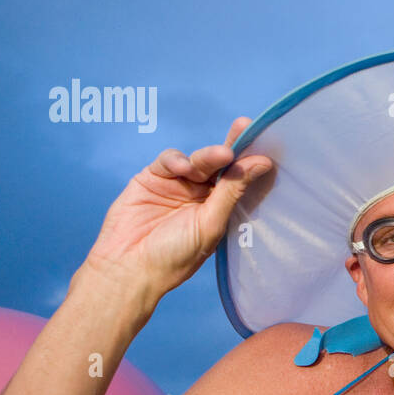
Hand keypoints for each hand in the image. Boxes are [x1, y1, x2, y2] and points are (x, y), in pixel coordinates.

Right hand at [83, 116, 271, 296]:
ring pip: (197, 159)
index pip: (238, 179)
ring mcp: (176, 185)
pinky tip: (182, 169)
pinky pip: (168, 161)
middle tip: (244, 126)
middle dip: (233, 145)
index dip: (249, 160)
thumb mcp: (210, 223)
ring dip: (208, 156)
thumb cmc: (175, 256)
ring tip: (220, 156)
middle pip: (221, 164)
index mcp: (219, 208)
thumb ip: (233, 190)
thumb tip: (262, 163)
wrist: (129, 268)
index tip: (264, 140)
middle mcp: (200, 194)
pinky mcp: (152, 179)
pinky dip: (176, 160)